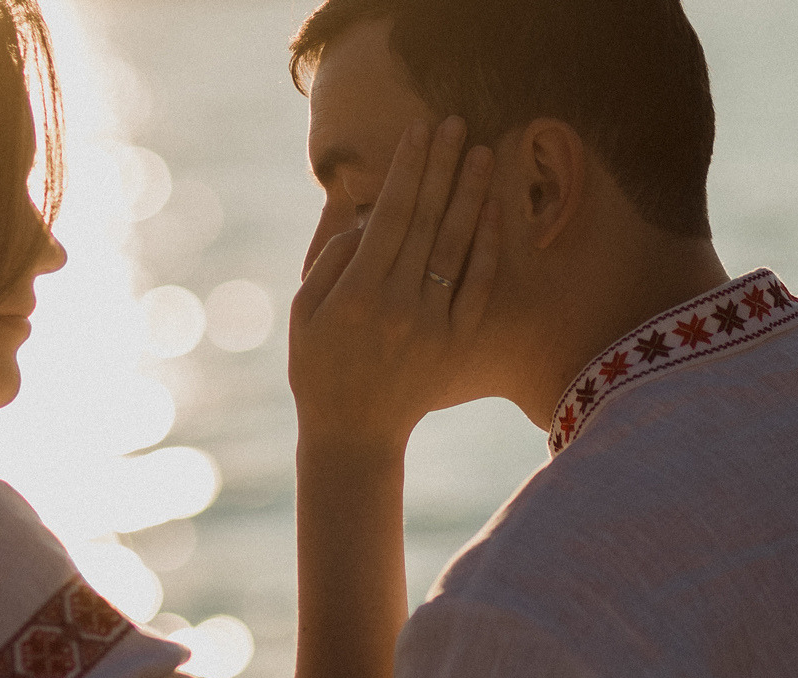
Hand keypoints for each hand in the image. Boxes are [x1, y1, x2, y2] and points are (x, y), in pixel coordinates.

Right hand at [289, 115, 498, 458]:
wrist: (354, 434)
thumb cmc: (319, 368)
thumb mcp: (305, 312)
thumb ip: (330, 257)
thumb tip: (362, 211)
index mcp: (358, 294)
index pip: (389, 216)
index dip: (406, 170)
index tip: (418, 131)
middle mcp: (398, 305)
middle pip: (426, 221)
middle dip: (441, 167)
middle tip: (454, 122)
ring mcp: (432, 324)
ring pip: (456, 246)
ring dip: (470, 195)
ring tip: (480, 153)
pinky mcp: (455, 343)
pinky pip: (477, 287)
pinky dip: (486, 248)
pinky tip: (492, 211)